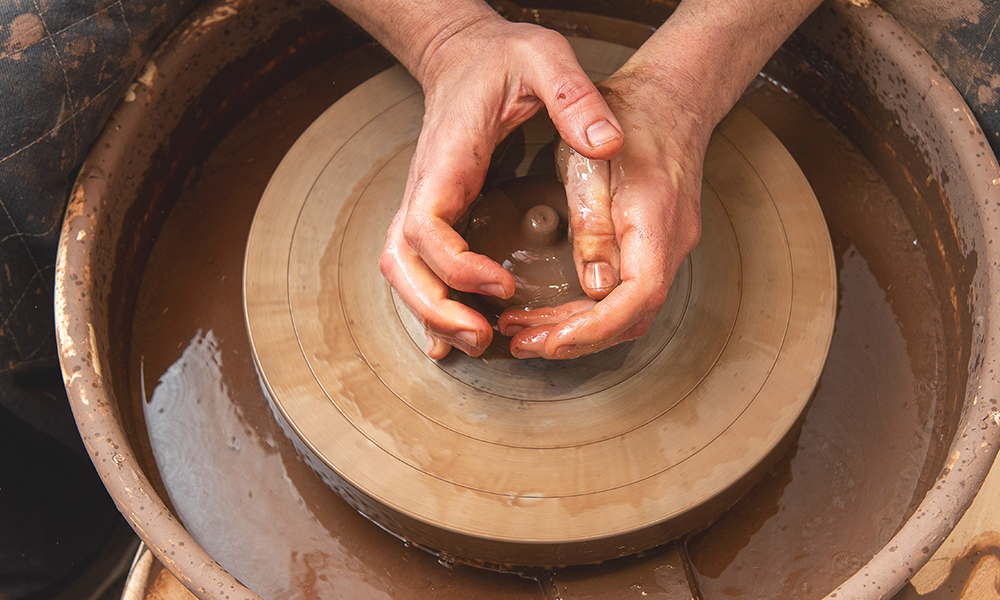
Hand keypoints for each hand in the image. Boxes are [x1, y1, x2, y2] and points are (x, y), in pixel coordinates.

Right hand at [378, 11, 624, 358]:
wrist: (465, 53)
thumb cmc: (499, 58)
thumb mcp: (545, 59)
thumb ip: (574, 97)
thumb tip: (606, 142)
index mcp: (449, 158)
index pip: (426, 225)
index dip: (456, 264)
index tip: (500, 284)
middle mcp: (426, 185)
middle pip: (402, 262)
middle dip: (434, 307)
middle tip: (480, 337)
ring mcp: (426, 201)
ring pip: (402, 270)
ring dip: (430, 311)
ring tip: (474, 341)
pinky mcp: (437, 211)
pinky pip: (418, 265)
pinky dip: (429, 301)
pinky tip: (451, 331)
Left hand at [497, 63, 711, 358]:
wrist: (670, 98)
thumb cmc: (628, 117)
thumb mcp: (590, 163)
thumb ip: (592, 226)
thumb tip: (593, 286)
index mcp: (657, 221)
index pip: (637, 298)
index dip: (594, 329)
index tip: (551, 341)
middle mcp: (672, 244)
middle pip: (631, 318)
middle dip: (575, 339)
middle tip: (521, 342)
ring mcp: (668, 249)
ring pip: (629, 313)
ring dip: (578, 330)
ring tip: (525, 333)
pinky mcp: (655, 248)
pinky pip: (627, 296)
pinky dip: (589, 312)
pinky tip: (554, 313)